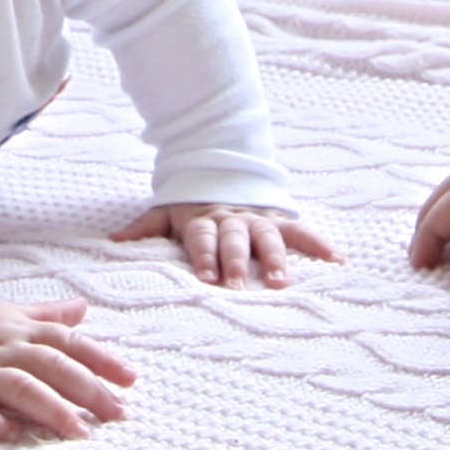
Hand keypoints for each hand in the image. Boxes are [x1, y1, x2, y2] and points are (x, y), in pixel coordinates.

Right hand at [0, 296, 137, 439]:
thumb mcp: (6, 314)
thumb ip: (47, 315)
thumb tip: (84, 307)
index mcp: (19, 330)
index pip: (67, 341)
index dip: (101, 359)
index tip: (130, 379)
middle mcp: (1, 349)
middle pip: (49, 365)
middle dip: (86, 389)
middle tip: (117, 415)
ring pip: (16, 387)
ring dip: (48, 408)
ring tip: (78, 433)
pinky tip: (11, 435)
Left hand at [109, 202, 338, 288]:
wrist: (221, 163)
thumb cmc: (190, 201)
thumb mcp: (166, 210)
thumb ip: (144, 227)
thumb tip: (114, 242)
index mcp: (202, 220)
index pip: (202, 239)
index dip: (204, 256)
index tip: (206, 278)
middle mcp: (231, 219)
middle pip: (234, 240)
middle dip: (236, 263)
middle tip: (239, 287)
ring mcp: (257, 218)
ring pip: (267, 237)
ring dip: (274, 259)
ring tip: (281, 282)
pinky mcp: (279, 218)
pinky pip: (301, 230)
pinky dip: (319, 243)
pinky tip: (336, 260)